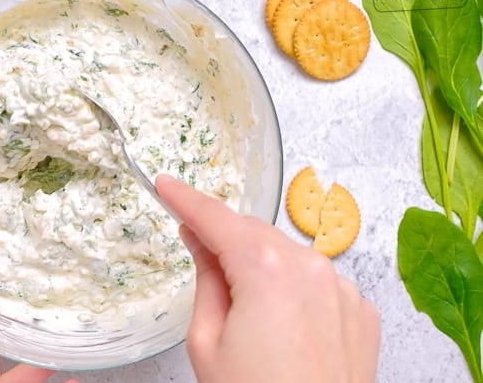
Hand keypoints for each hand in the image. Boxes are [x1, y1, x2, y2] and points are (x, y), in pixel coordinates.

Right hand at [156, 175, 379, 382]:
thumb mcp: (207, 342)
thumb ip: (206, 279)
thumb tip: (201, 240)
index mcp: (266, 270)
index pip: (216, 219)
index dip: (186, 199)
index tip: (166, 185)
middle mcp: (311, 266)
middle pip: (254, 233)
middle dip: (224, 237)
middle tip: (196, 250)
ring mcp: (342, 287)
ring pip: (287, 254)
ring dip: (260, 262)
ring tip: (244, 305)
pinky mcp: (360, 309)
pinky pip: (317, 279)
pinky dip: (293, 285)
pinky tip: (282, 320)